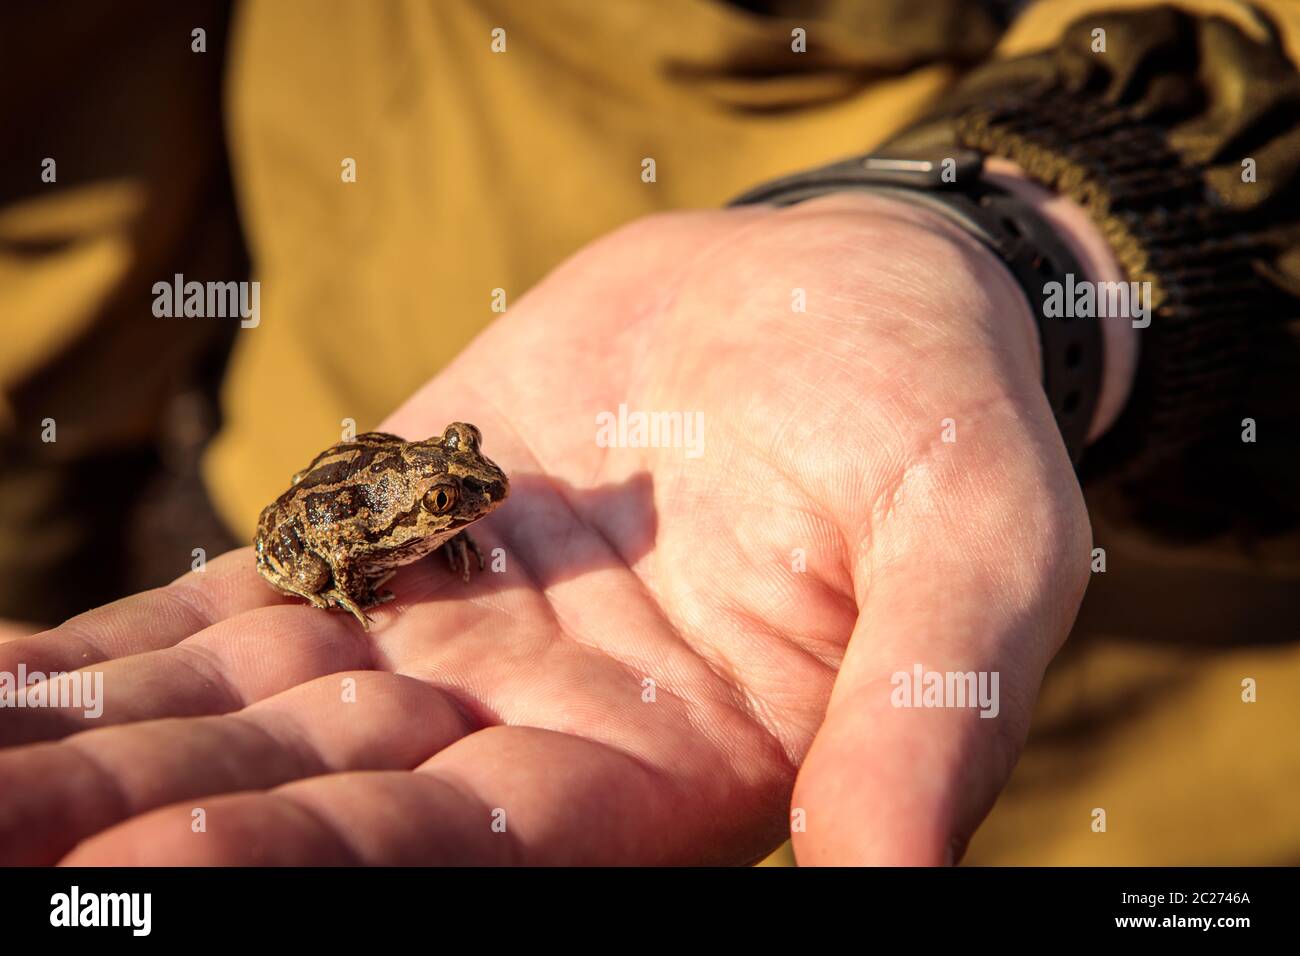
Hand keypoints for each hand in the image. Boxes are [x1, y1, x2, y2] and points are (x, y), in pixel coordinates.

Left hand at [0, 193, 1090, 864]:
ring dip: (102, 743)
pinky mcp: (405, 535)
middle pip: (316, 803)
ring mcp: (458, 639)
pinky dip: (127, 646)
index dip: (313, 861)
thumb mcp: (977, 548)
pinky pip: (246, 607)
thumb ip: (930, 702)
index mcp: (669, 774)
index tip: (150, 872)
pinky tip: (10, 675)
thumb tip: (888, 868)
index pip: (467, 851)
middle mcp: (540, 735)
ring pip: (251, 716)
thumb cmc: (941, 425)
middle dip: (145, 821)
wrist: (855, 296)